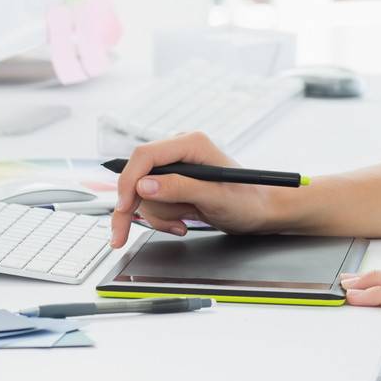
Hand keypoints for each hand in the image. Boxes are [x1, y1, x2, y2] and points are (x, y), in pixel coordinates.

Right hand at [109, 131, 281, 248]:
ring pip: (143, 194)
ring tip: (182, 224)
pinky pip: (153, 202)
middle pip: (137, 176)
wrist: (260, 212)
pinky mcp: (173, 182)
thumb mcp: (216, 197)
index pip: (145, 156)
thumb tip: (144, 185)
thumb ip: (180, 188)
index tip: (123, 209)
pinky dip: (162, 218)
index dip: (129, 182)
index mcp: (191, 143)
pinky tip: (182, 223)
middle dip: (135, 208)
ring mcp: (175, 167)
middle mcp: (179, 150)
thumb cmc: (248, 201)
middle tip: (120, 237)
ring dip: (158, 216)